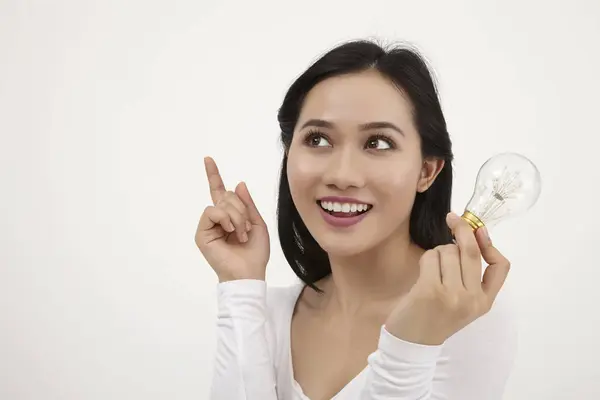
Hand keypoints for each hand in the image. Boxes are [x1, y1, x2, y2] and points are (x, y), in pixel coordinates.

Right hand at [195, 157, 269, 281]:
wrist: (249, 272)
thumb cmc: (255, 252)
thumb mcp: (257, 223)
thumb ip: (248, 204)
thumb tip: (238, 183)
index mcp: (229, 216)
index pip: (220, 192)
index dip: (214, 175)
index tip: (208, 159)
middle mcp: (216, 219)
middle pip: (226, 195)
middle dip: (241, 208)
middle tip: (246, 229)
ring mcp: (208, 226)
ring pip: (221, 202)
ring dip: (236, 216)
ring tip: (240, 233)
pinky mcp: (202, 233)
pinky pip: (212, 211)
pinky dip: (225, 218)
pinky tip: (231, 231)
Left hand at [385, 212, 510, 345]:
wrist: (412, 344)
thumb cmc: (435, 317)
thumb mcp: (462, 301)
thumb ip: (469, 274)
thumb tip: (473, 233)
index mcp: (484, 302)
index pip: (501, 267)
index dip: (490, 244)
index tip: (479, 229)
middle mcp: (472, 299)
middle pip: (471, 252)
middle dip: (461, 230)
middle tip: (451, 218)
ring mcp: (453, 295)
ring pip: (448, 252)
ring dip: (437, 252)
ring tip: (432, 270)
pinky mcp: (431, 290)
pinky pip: (430, 258)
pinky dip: (426, 259)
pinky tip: (423, 272)